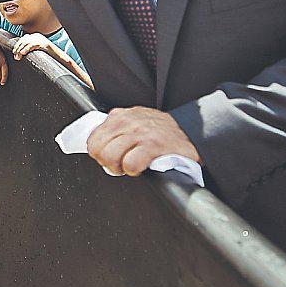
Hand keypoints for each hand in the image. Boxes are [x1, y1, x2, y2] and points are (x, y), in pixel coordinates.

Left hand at [11, 33, 54, 59]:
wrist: (57, 55)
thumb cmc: (47, 54)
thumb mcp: (37, 48)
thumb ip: (30, 47)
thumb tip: (20, 52)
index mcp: (35, 36)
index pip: (23, 38)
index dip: (18, 44)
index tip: (14, 51)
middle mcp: (36, 36)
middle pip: (23, 40)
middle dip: (18, 48)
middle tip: (15, 55)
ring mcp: (39, 39)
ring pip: (26, 43)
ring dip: (20, 50)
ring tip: (18, 56)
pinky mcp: (42, 43)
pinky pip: (32, 45)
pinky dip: (26, 49)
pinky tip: (23, 53)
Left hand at [85, 107, 200, 176]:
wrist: (192, 130)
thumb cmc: (162, 132)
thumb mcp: (134, 123)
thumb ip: (116, 132)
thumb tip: (99, 149)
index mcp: (119, 116)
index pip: (92, 139)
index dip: (99, 154)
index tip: (110, 158)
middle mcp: (128, 121)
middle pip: (98, 150)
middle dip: (106, 163)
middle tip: (120, 165)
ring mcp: (140, 133)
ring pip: (110, 157)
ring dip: (119, 168)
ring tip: (131, 166)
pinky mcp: (153, 145)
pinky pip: (130, 164)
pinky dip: (133, 170)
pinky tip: (141, 167)